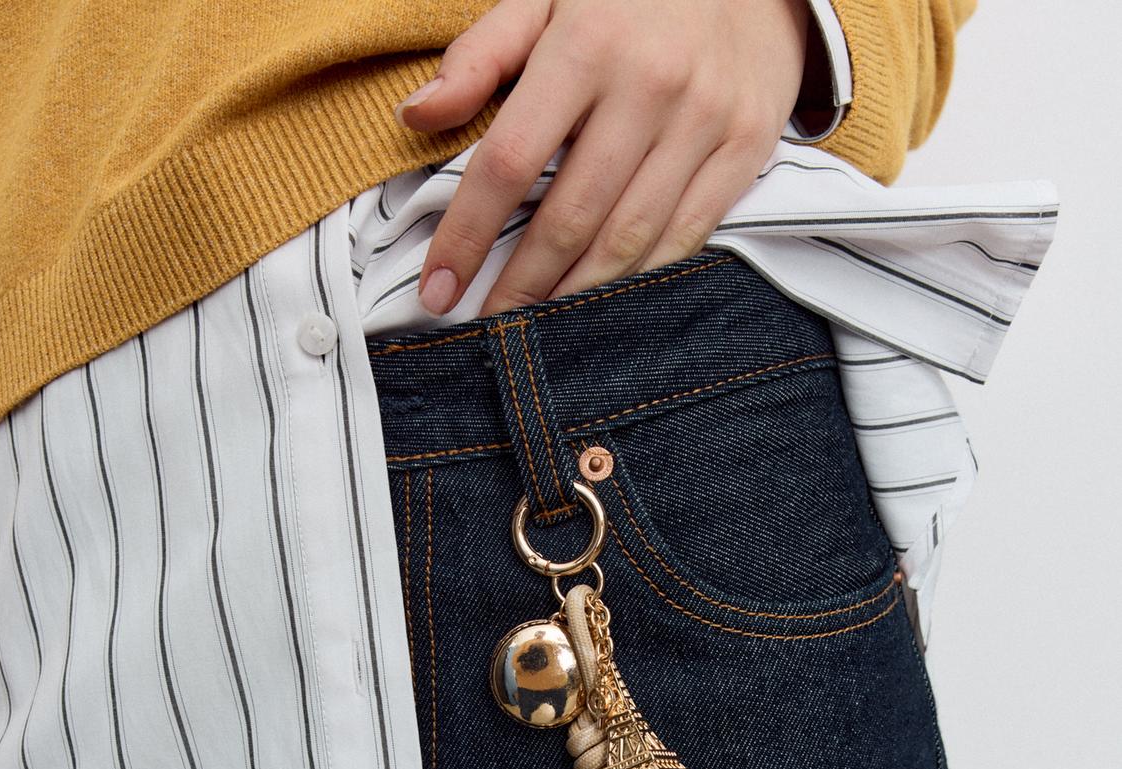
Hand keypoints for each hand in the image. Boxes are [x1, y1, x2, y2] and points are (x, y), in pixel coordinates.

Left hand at [395, 0, 811, 317]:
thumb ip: (481, 56)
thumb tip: (415, 116)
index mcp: (587, 45)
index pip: (510, 161)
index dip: (468, 233)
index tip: (439, 288)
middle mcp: (649, 87)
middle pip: (570, 217)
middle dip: (522, 287)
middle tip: (491, 330)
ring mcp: (704, 122)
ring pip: (628, 239)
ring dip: (577, 298)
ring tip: (540, 331)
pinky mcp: (745, 149)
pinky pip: (685, 237)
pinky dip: (640, 280)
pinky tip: (605, 306)